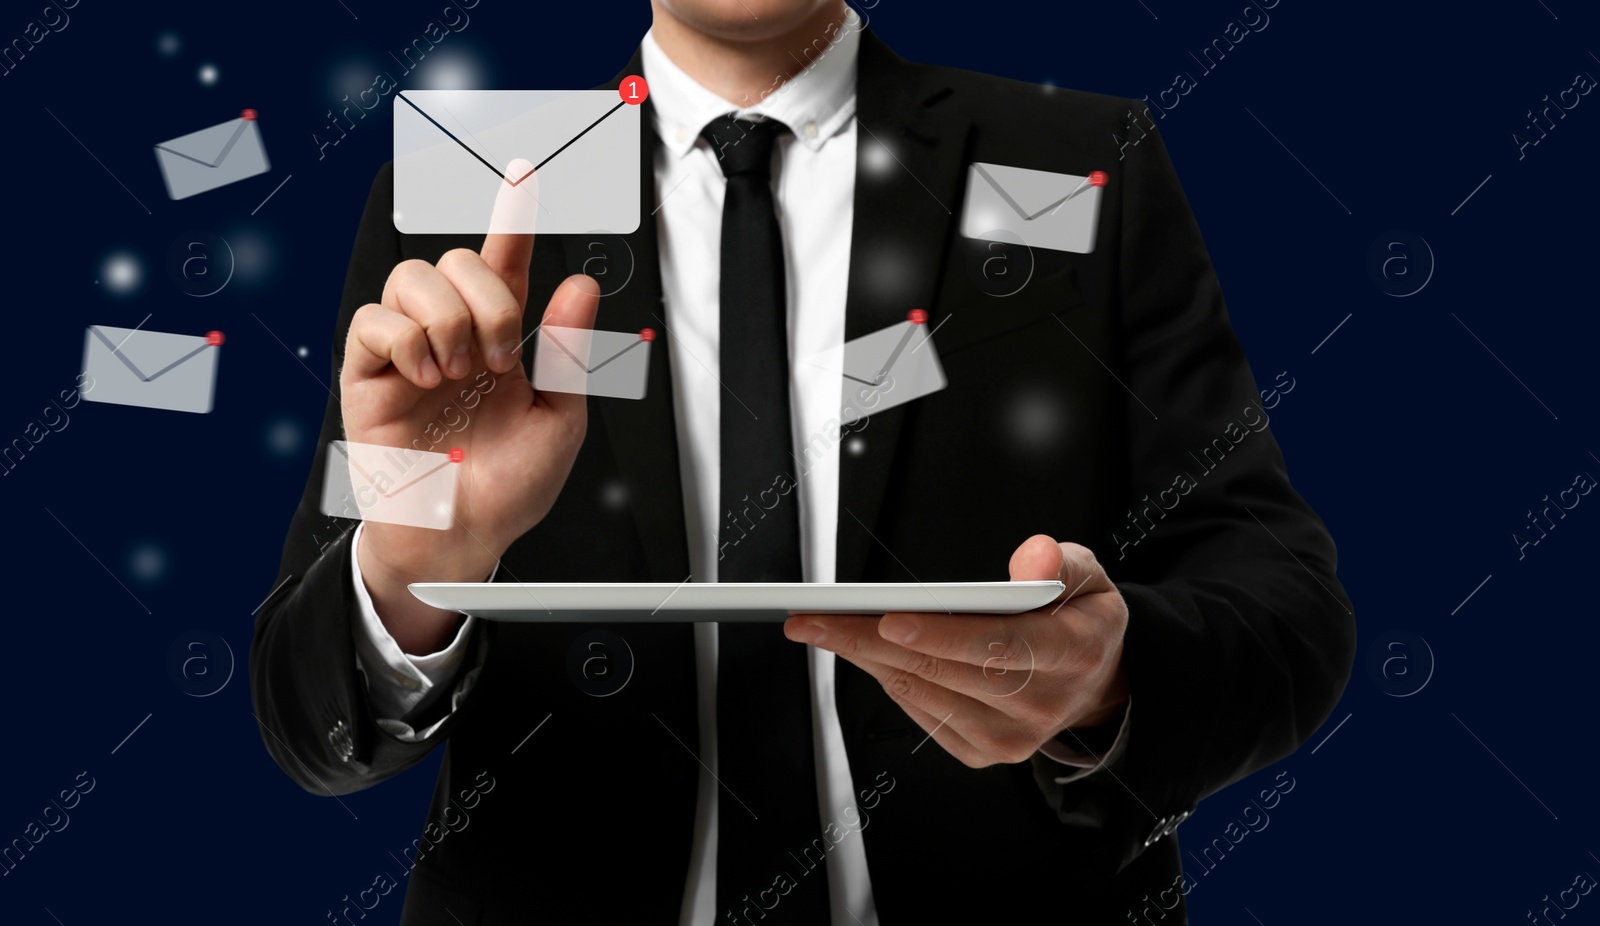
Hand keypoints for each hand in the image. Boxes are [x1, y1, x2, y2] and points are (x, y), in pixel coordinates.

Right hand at [341, 163, 598, 650]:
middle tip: (498, 358)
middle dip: (488, 298)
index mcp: (502, 342)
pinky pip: (374, 320)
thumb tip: (581, 284)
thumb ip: (568, 352)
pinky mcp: (368, 375)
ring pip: (413, 278)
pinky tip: (424, 379)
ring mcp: (408, 352)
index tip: (526, 173)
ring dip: (448, 321)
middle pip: (455, 260)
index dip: (513, 218)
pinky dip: (406, 341)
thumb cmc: (508, 489)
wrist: (460, 538)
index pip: (507, 266)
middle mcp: (453, 337)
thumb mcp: (560, 422)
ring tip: (457, 374)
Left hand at [784, 535, 1128, 767]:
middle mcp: (1039, 704)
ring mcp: (1010, 737)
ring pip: (922, 692)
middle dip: (870, 640)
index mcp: (1071, 654)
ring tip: (824, 628)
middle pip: (942, 671)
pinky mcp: (983, 752)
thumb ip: (1062, 562)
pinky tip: (864, 654)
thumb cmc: (1080, 622)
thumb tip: (1032, 557)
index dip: (939, 635)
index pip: (997, 646)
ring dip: (865, 659)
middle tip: (816, 617)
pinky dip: (888, 679)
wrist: (1095, 686)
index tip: (888, 620)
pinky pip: (921, 714)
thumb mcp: (1090, 578)